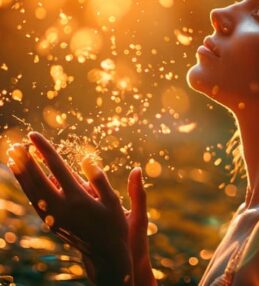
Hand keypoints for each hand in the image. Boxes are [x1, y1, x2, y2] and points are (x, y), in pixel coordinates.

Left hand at [7, 132, 132, 285]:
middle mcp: (61, 208)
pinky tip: (25, 178)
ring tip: (12, 158)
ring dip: (21, 174)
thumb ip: (98, 179)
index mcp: (78, 199)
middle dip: (25, 160)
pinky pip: (35, 201)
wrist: (105, 254)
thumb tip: (87, 160)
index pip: (57, 167)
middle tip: (15, 144)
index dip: (44, 149)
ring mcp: (53, 217)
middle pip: (37, 179)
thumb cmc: (113, 224)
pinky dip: (27, 187)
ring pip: (31, 192)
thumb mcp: (112, 201)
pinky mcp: (51, 223)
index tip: (33, 136)